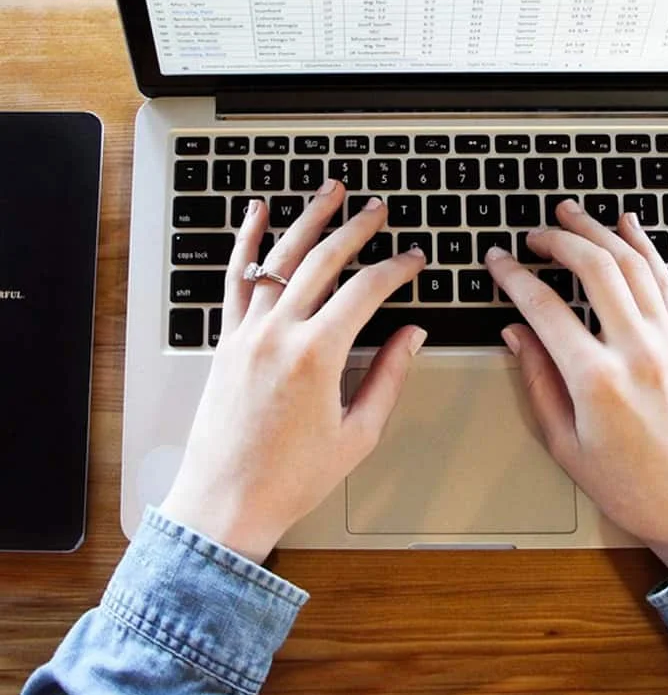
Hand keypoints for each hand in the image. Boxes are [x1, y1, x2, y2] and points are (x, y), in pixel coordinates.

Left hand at [160, 182, 426, 562]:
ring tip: (330, 191)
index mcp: (317, 355)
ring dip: (309, 219)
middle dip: (357, 228)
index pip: (367, 290)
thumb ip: (388, 376)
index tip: (415, 260)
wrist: (225, 503)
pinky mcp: (226, 339)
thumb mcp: (357, 433)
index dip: (397, 269)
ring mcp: (248, 332)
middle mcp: (279, 333)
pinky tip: (257, 213)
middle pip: (324, 260)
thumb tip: (411, 335)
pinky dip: (246, 241)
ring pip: (280, 257)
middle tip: (379, 209)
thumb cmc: (291, 478)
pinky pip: (236, 279)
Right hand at [485, 200, 667, 575]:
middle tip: (534, 233)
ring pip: (633, 264)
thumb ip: (537, 382)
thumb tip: (516, 333)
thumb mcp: (566, 446)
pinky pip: (665, 281)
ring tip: (572, 213)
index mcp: (597, 380)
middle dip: (558, 240)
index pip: (544, 308)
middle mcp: (637, 350)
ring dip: (599, 231)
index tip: (498, 261)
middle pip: (594, 269)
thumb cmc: (635, 489)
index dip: (514, 276)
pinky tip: (630, 227)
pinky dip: (646, 247)